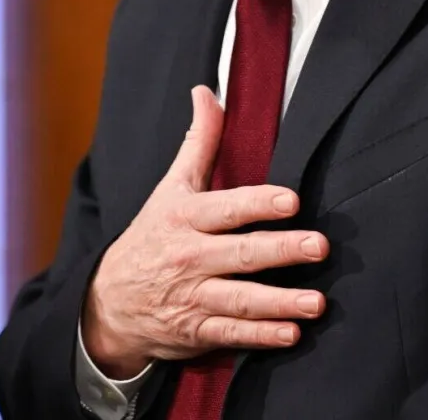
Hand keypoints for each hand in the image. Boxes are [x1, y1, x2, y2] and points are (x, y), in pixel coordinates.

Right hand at [81, 85, 329, 379]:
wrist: (108, 301)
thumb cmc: (153, 235)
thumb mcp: (171, 187)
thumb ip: (198, 141)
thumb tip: (207, 91)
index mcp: (186, 217)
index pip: (226, 208)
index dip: (258, 203)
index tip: (291, 200)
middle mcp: (191, 257)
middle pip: (242, 253)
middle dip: (281, 250)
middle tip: (319, 245)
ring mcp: (194, 296)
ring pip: (242, 299)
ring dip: (280, 302)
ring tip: (317, 302)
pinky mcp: (198, 330)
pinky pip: (233, 334)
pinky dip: (261, 336)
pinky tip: (291, 334)